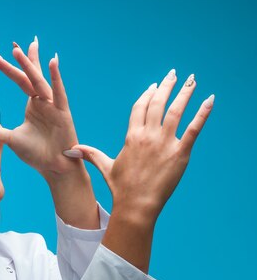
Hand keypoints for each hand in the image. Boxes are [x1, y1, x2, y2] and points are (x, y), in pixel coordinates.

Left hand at [0, 37, 81, 177]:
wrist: (54, 166)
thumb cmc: (37, 153)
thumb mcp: (13, 140)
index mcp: (33, 104)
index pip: (19, 81)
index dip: (8, 68)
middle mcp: (43, 100)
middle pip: (30, 75)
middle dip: (21, 60)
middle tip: (11, 44)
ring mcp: (53, 105)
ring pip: (40, 81)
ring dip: (32, 65)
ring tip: (25, 48)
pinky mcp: (62, 112)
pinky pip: (58, 92)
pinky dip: (55, 77)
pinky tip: (52, 62)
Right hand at [67, 70, 213, 222]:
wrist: (136, 204)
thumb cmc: (120, 188)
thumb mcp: (105, 167)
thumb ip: (90, 154)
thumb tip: (70, 150)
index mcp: (131, 136)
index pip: (139, 108)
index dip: (147, 95)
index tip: (154, 86)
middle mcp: (148, 136)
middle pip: (158, 103)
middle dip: (166, 86)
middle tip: (173, 74)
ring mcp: (165, 143)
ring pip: (176, 111)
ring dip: (184, 93)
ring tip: (191, 80)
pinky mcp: (180, 153)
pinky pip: (194, 129)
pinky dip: (203, 113)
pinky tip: (210, 100)